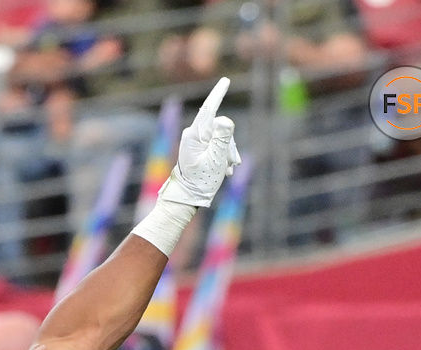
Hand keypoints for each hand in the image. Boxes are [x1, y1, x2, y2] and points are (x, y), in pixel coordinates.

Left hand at [160, 76, 240, 207]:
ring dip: (228, 152)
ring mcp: (195, 141)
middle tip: (232, 164)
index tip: (226, 80)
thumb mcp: (216, 160)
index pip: (209, 110)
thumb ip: (223, 139)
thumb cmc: (201, 180)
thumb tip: (225, 119)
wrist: (187, 197)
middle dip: (229, 144)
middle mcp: (192, 135)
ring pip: (221, 137)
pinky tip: (225, 170)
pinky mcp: (198, 147)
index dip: (218, 94)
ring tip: (227, 170)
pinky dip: (224, 156)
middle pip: (220, 127)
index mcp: (194, 135)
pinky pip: (217, 145)